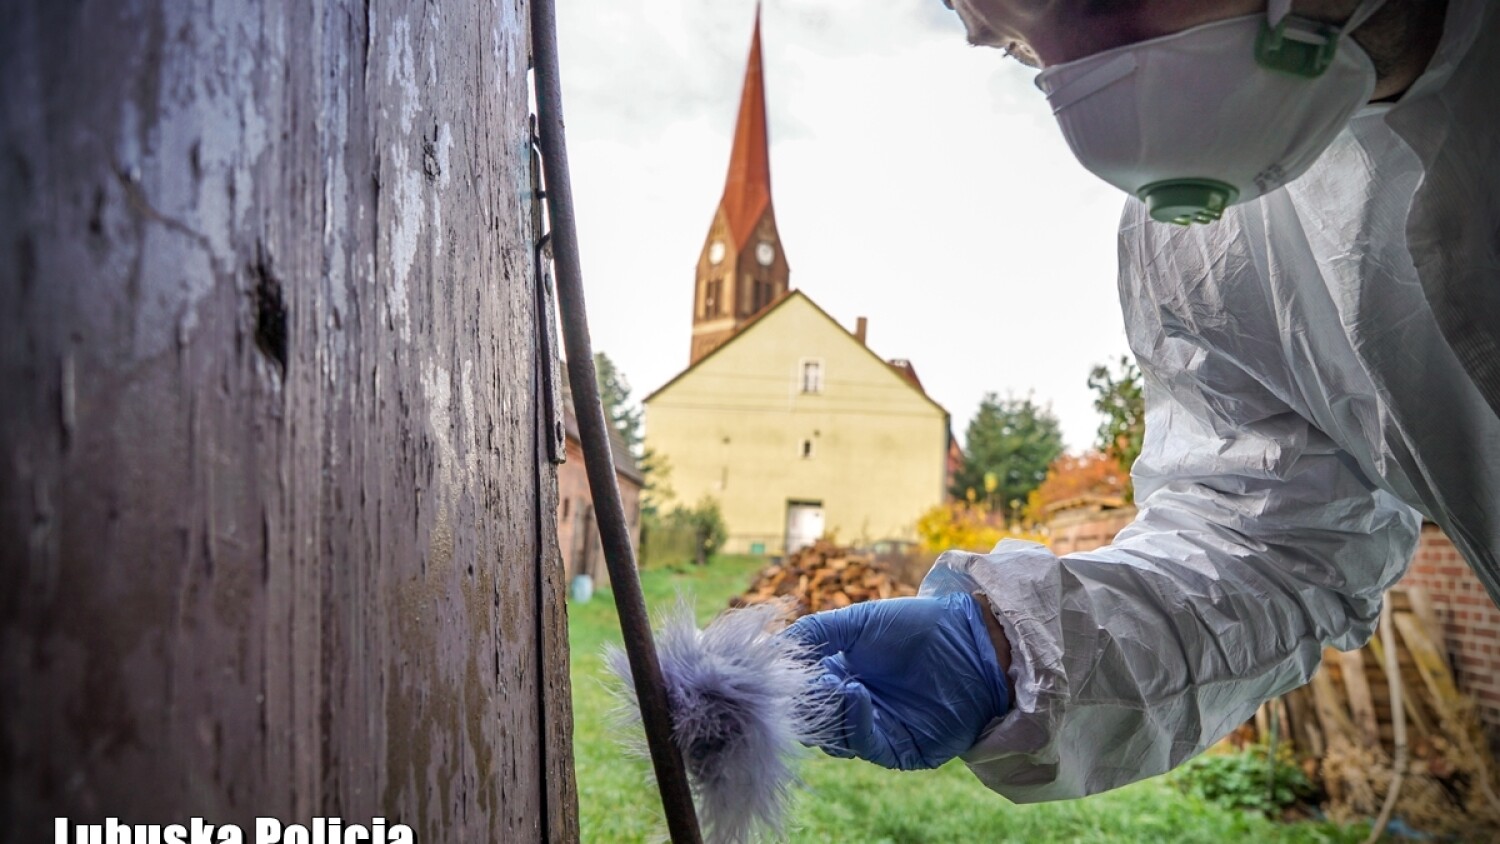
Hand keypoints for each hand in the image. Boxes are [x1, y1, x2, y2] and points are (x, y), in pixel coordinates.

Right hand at [784, 592, 1010, 770]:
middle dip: (805, 704)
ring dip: (829, 712)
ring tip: (834, 681)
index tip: (779, 672)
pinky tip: (855, 691)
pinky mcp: (900, 751)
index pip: (803, 695)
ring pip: (835, 738)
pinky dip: (856, 720)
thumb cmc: (917, 625)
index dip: (790, 686)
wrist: (971, 640)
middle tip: (803, 681)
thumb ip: (813, 633)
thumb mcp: (856, 621)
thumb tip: (769, 648)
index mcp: (841, 678)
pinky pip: (867, 745)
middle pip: (815, 721)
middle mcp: (855, 708)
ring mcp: (877, 731)